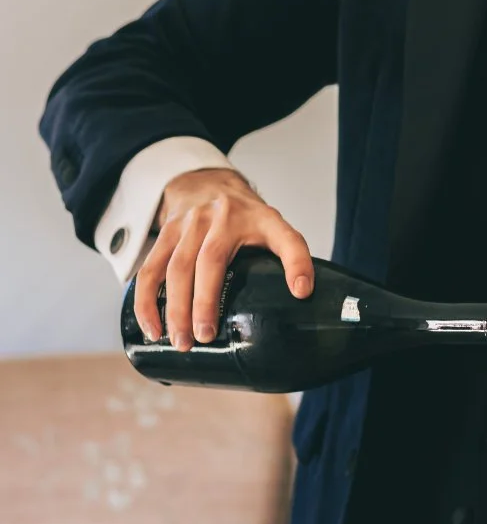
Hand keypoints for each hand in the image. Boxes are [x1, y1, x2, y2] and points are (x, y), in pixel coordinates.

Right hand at [133, 168, 313, 350]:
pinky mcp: (165, 233)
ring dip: (174, 307)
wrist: (205, 181)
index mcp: (261, 218)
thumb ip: (290, 256)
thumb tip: (303, 295)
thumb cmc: (244, 216)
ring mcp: (190, 224)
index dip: (297, 263)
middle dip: (205, 302)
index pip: (286, 238)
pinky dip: (147, 300)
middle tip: (204, 336)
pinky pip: (150, 269)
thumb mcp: (273, 227)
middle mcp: (222, 218)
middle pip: (210, 260)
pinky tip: (152, 328)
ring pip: (176, 266)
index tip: (300, 291)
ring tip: (179, 341)